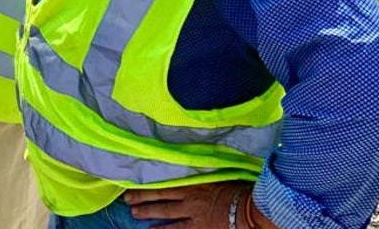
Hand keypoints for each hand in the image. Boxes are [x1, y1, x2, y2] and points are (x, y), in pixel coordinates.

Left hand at [124, 182, 255, 228]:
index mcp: (192, 184)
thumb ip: (201, 174)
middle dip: (142, 200)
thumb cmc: (237, 190)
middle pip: (160, 199)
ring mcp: (193, 217)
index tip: (133, 185)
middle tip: (128, 200)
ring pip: (165, 215)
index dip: (147, 186)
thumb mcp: (217, 176)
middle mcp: (189, 200)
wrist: (250, 210)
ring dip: (149, 214)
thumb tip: (190, 162)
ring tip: (135, 214)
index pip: (163, 184)